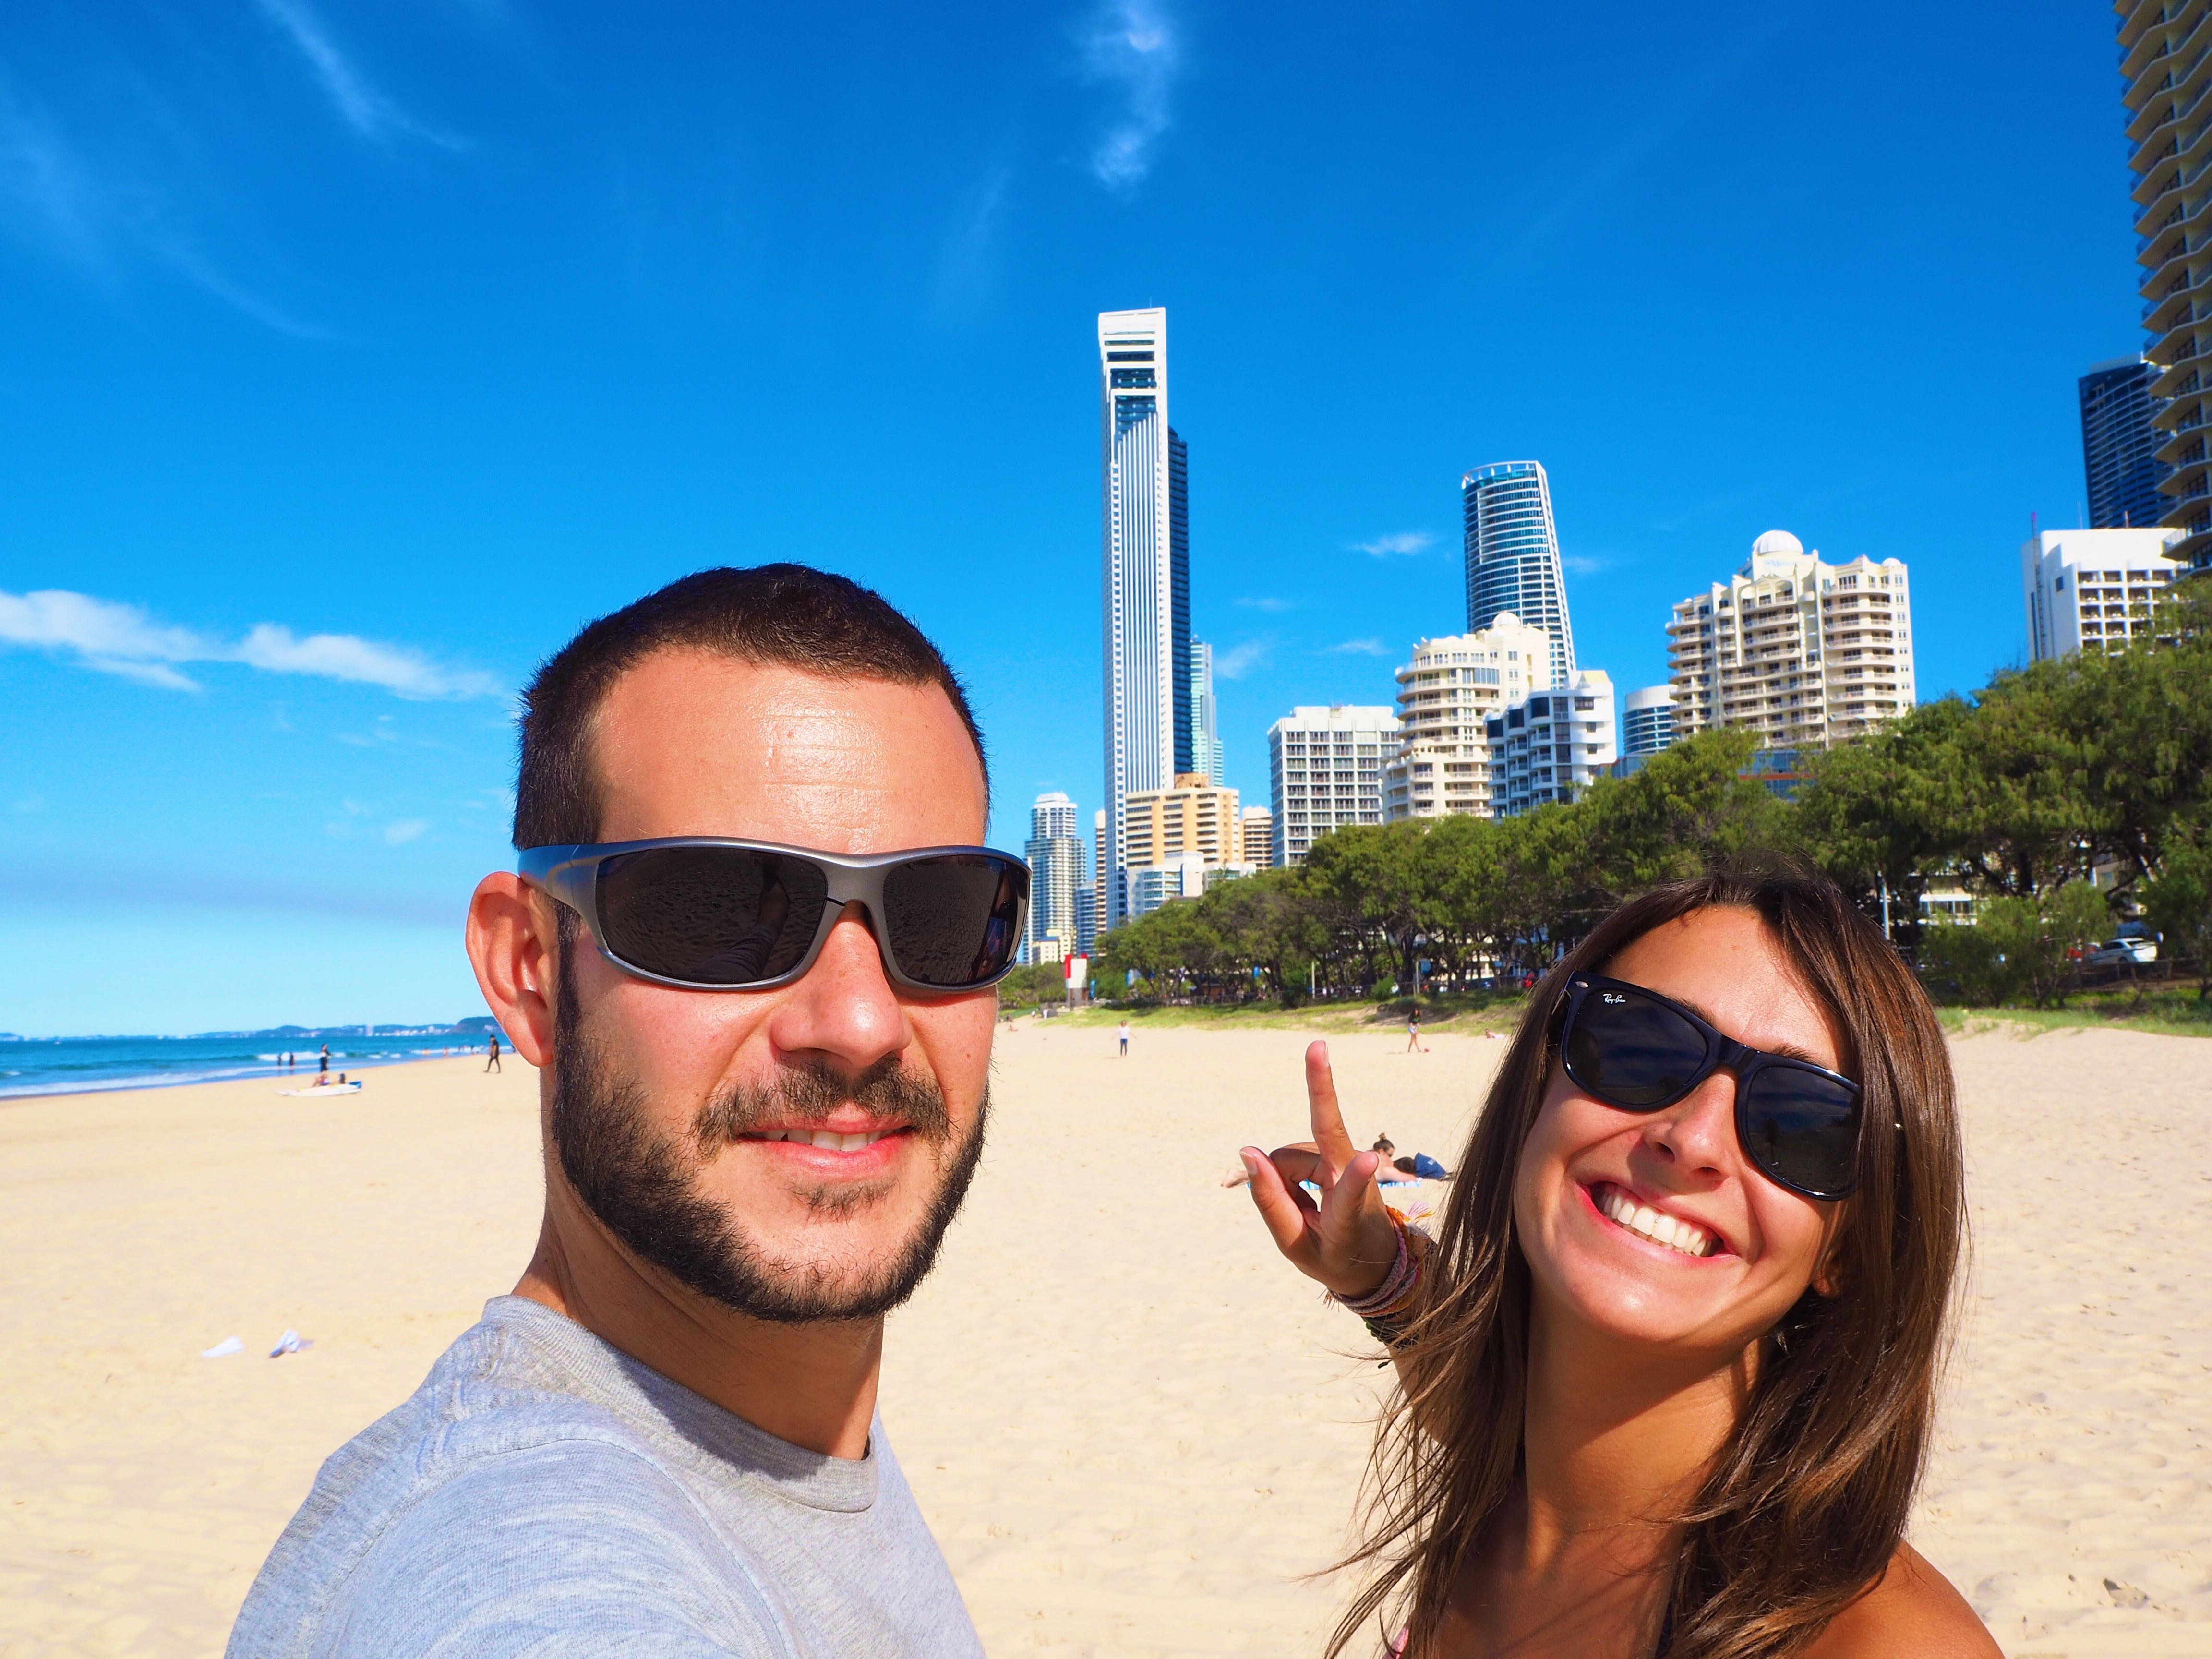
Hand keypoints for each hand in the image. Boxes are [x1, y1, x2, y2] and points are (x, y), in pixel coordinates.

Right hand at [1239, 1040, 1403, 1299]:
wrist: (1373, 1259)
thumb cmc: (1334, 1256)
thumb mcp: (1296, 1245)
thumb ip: (1270, 1202)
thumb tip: (1247, 1150)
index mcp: (1350, 1218)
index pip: (1349, 1196)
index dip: (1354, 1178)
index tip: (1366, 1157)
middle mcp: (1356, 1178)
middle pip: (1297, 1159)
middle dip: (1294, 1150)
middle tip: (1316, 1057)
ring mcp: (1351, 1157)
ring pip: (1289, 1156)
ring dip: (1284, 1181)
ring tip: (1305, 1211)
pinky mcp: (1342, 1146)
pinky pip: (1295, 1152)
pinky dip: (1288, 1172)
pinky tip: (1304, 1193)